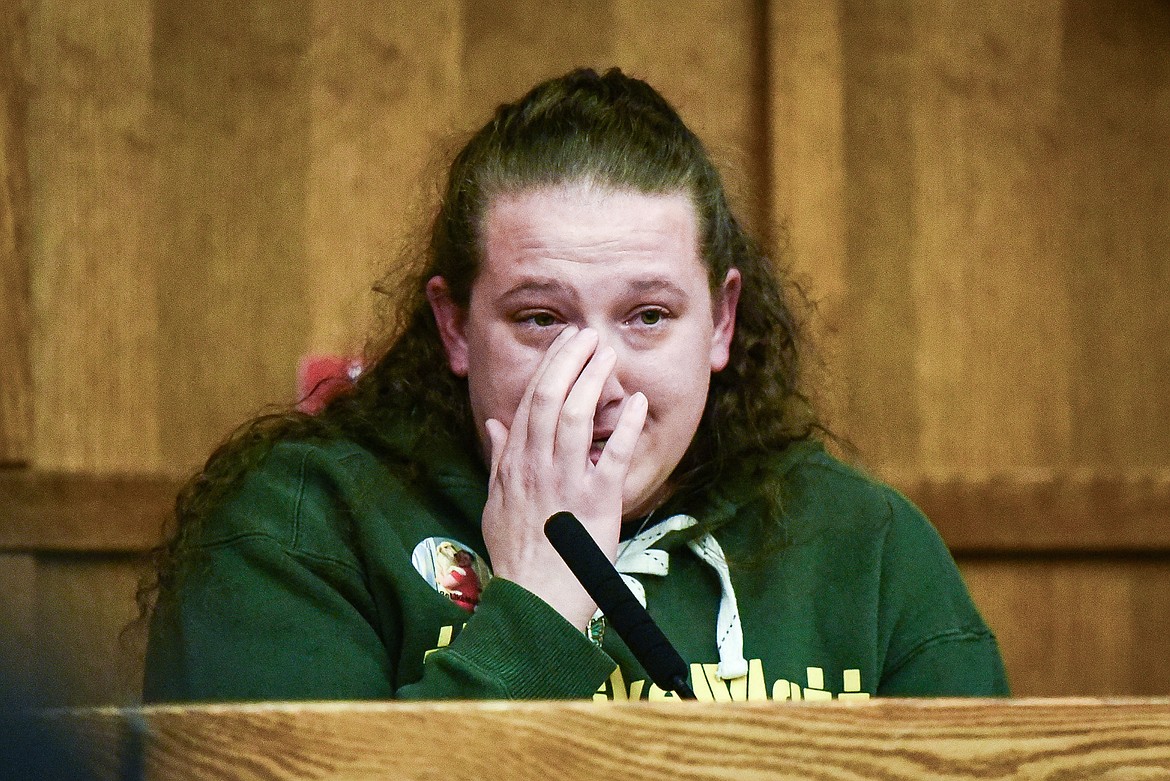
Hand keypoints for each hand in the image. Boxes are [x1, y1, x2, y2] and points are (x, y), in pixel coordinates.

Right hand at [481, 326, 646, 629]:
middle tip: (588, 335)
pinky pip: (614, 456)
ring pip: (577, 417)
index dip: (550, 367)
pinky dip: (627, 427)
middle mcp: (536, 466)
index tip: (566, 343)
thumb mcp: (495, 502)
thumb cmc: (517, 554)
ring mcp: (566, 482)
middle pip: (551, 398)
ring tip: (608, 354)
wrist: (535, 600)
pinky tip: (638, 403)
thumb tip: (494, 424)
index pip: (530, 402)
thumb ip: (499, 459)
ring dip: (594, 379)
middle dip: (570, 360)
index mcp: (514, 464)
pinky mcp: (597, 503)